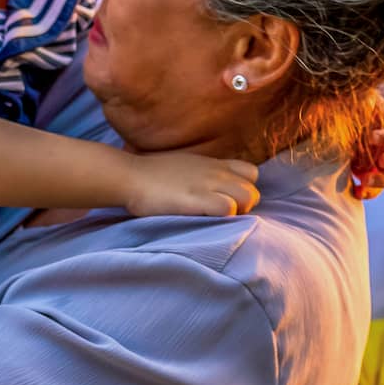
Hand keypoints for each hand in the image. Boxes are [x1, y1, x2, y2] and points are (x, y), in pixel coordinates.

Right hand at [121, 150, 261, 218]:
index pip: (250, 173)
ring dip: (237, 212)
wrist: (130, 176)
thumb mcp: (185, 165)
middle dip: (244, 207)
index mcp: (213, 164)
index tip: (229, 201)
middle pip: (253, 191)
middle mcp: (216, 172)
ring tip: (216, 220)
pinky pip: (229, 208)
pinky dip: (224, 218)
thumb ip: (202, 173)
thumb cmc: (152, 175)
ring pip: (248, 198)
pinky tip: (207, 220)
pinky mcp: (198, 199)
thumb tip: (209, 188)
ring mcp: (209, 184)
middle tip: (223, 217)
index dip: (244, 189)